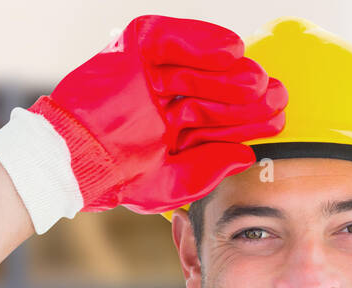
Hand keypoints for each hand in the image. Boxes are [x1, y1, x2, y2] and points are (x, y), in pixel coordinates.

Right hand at [30, 15, 285, 213]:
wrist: (72, 162)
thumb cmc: (118, 179)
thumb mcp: (172, 184)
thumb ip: (210, 170)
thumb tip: (247, 157)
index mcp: (175, 130)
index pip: (218, 121)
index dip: (248, 121)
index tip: (278, 121)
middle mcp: (165, 100)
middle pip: (214, 92)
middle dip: (245, 96)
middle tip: (277, 97)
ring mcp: (150, 76)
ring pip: (198, 67)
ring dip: (229, 71)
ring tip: (256, 79)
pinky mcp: (134, 52)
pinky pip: (172, 39)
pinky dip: (202, 41)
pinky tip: (231, 51)